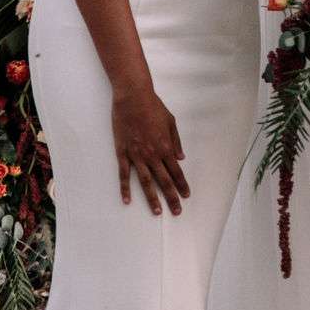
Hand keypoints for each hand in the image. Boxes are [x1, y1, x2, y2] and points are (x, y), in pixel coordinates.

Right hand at [111, 81, 189, 215]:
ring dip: (152, 198)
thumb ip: (176, 141)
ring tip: (157, 212)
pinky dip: (125, 189)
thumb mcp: (171, 120)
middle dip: (172, 197)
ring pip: (146, 182)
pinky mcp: (123, 152)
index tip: (186, 196)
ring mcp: (137, 155)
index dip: (182, 185)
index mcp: (165, 147)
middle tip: (177, 211)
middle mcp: (152, 154)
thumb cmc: (153, 106)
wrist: (133, 97)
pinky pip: (124, 175)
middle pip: (164, 181)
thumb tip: (180, 158)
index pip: (176, 171)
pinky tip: (127, 200)